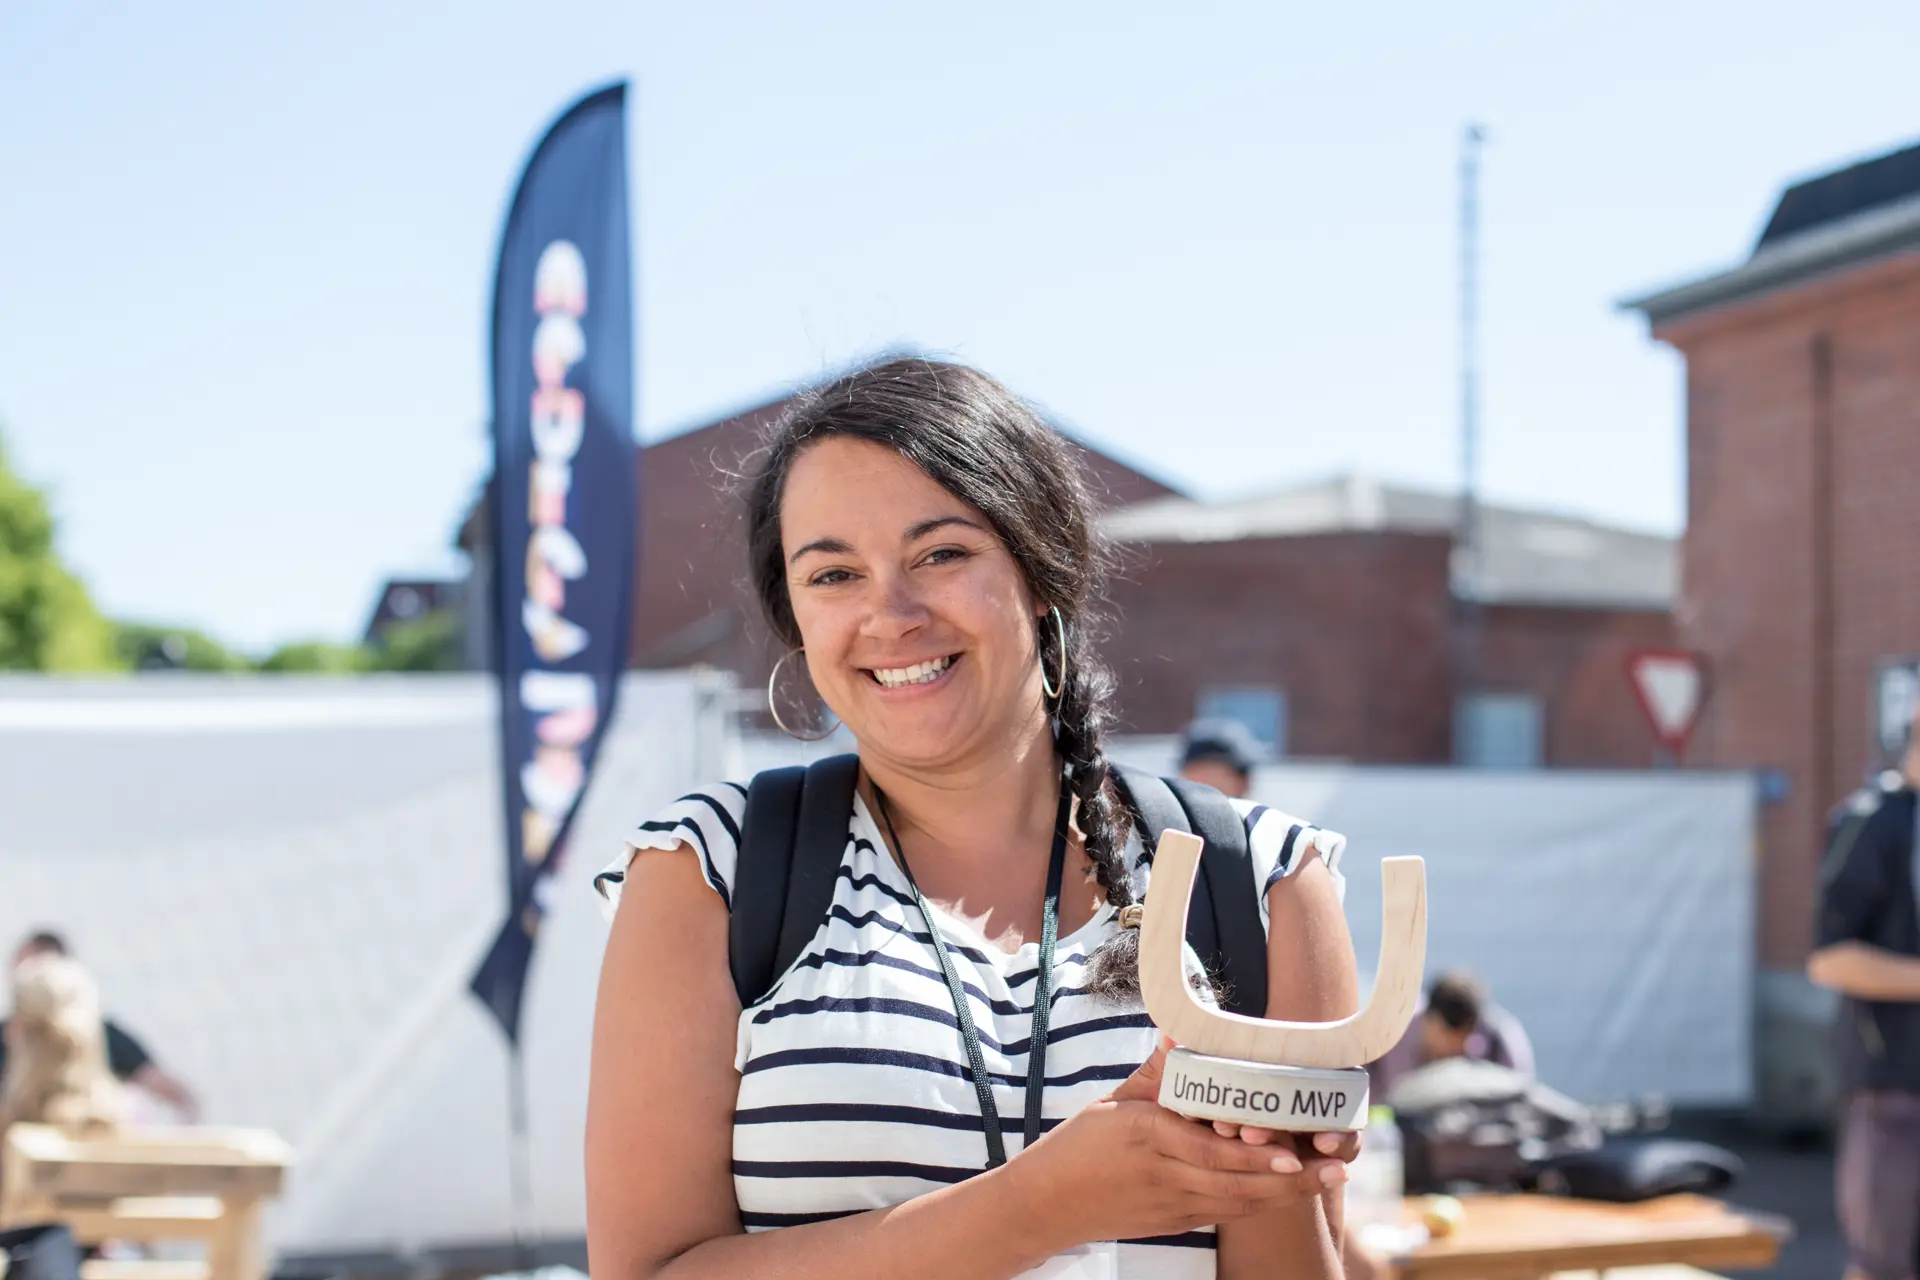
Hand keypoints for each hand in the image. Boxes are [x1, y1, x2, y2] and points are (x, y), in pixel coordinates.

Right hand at [1004, 1037, 1348, 1250]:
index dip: (1255, 1157)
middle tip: (1338, 1165)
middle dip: (1292, 1179)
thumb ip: (1156, 1070)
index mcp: (1147, 1138)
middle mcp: (1165, 1178)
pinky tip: (1290, 1189)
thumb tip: (1184, 1029)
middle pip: (1238, 1185)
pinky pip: (1226, 1213)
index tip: (1293, 1152)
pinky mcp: (1175, 1223)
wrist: (1046, 1205)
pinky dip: (1261, 1202)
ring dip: (1287, 1194)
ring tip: (1329, 1176)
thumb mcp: (1113, 1101)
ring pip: (1240, 1204)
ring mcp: (1172, 1207)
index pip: (1210, 1152)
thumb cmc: (1079, 1146)